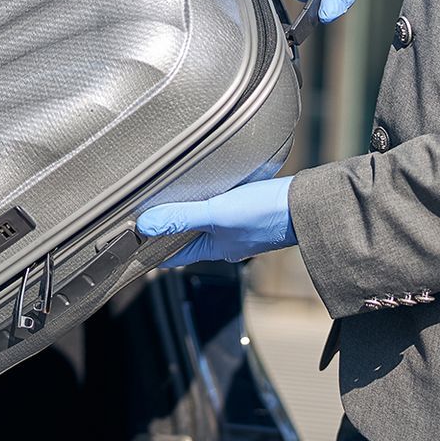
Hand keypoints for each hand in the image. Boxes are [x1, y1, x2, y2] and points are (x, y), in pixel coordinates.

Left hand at [136, 176, 296, 266]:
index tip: (132, 238)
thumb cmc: (266, 215)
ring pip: (205, 221)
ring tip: (170, 196)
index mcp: (214, 249)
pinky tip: (208, 186)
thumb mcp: (217, 214)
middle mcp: (226, 241)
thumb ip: (182, 217)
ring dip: (189, 211)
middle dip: (169, 226)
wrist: (307, 205)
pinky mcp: (251, 210)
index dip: (152, 246)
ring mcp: (240, 227)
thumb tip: (146, 224)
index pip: (173, 254)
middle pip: (188, 236)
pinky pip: (222, 207)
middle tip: (146, 211)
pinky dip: (210, 200)